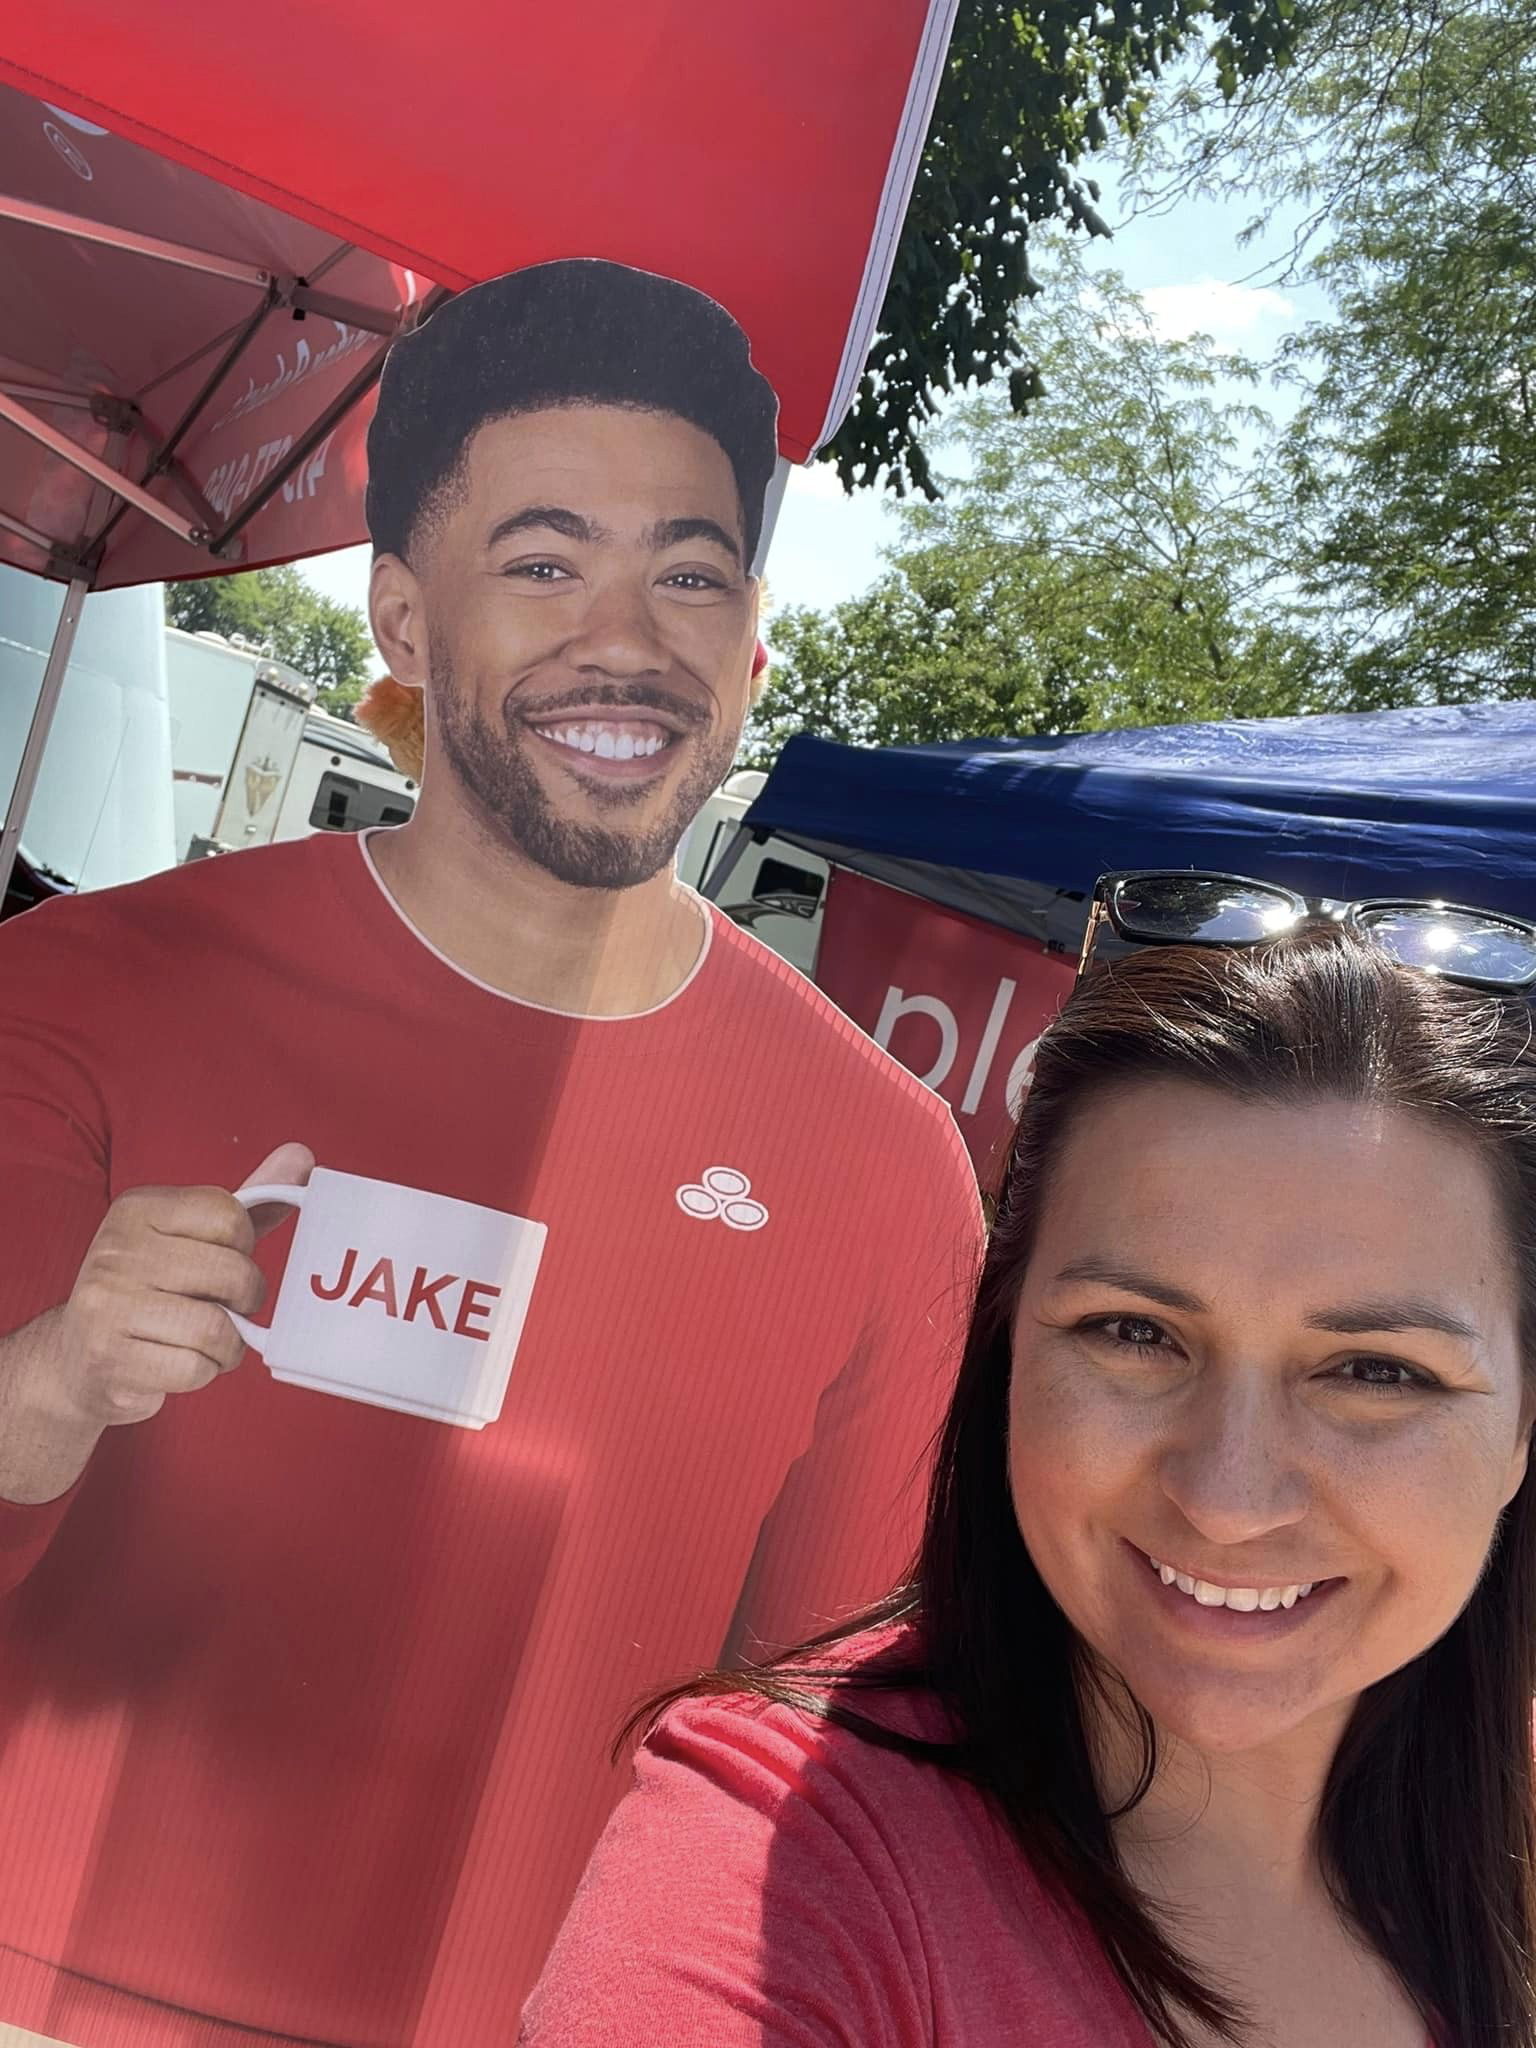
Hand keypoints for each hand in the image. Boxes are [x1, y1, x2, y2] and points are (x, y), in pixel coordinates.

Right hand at [45, 1142, 313, 1428]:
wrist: (75, 1358)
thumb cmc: (153, 1291)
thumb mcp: (193, 1237)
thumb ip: (251, 1201)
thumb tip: (302, 1156)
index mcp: (137, 1209)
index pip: (230, 1216)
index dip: (244, 1248)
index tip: (224, 1262)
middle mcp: (116, 1249)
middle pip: (233, 1273)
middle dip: (244, 1300)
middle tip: (224, 1308)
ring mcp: (107, 1304)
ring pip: (217, 1327)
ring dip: (228, 1345)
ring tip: (206, 1341)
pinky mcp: (109, 1358)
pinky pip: (195, 1369)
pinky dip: (203, 1372)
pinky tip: (179, 1363)